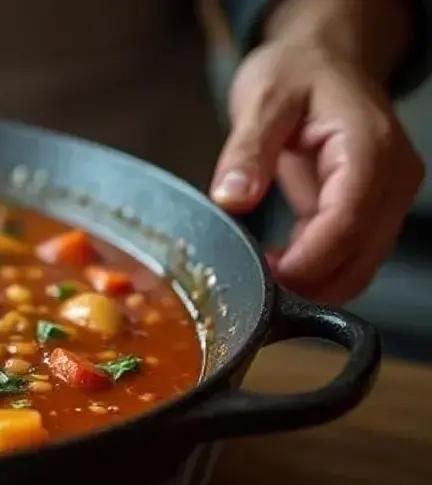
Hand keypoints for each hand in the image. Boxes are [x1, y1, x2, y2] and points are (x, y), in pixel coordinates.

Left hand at [210, 0, 425, 304]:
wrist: (323, 58)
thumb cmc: (297, 72)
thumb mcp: (262, 99)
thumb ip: (248, 150)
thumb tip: (232, 199)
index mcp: (369, 147)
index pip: (348, 219)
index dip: (309, 260)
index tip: (267, 277)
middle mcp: (391, 176)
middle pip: (363, 254)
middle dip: (312, 281)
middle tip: (256, 286)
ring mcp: (386, 194)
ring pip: (362, 262)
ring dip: (315, 280)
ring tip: (261, 273)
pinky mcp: (370, 206)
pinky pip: (351, 252)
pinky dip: (317, 268)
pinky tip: (277, 264)